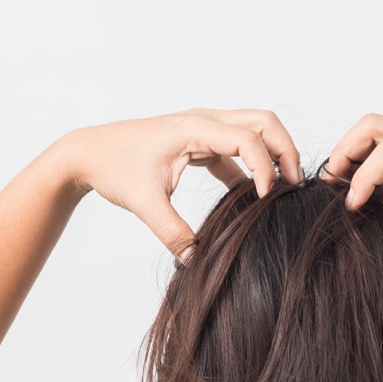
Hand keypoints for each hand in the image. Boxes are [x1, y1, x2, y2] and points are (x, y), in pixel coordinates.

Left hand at [60, 108, 303, 260]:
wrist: (88, 153)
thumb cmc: (113, 167)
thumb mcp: (143, 203)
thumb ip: (172, 231)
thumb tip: (194, 260)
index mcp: (194, 127)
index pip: (248, 138)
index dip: (265, 167)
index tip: (265, 198)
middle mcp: (203, 121)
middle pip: (264, 121)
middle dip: (285, 150)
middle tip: (294, 184)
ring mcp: (203, 128)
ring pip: (254, 129)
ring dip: (273, 154)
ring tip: (282, 188)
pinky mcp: (199, 141)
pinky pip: (237, 148)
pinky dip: (252, 165)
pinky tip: (253, 195)